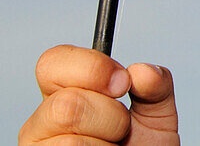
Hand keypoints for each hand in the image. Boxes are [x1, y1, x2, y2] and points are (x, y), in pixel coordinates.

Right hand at [19, 44, 179, 144]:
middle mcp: (42, 123)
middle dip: (110, 115)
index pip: (52, 63)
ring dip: (107, 143)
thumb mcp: (157, 114)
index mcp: (64, 94)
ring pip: (71, 142)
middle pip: (66, 103)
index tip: (123, 82)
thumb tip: (142, 71)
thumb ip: (156, 86)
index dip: (91, 67)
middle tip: (122, 128)